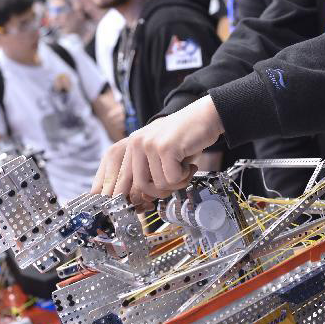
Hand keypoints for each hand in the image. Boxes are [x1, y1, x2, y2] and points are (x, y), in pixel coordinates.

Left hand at [91, 96, 223, 204]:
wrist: (206, 116)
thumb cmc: (185, 139)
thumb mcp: (160, 154)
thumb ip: (147, 173)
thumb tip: (139, 202)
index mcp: (131, 146)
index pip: (117, 179)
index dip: (124, 198)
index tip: (136, 207)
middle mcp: (136, 143)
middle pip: (139, 187)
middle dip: (159, 192)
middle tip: (174, 182)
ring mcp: (149, 145)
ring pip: (158, 186)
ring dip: (176, 183)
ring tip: (184, 168)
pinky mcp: (165, 148)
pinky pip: (172, 179)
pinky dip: (185, 176)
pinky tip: (190, 163)